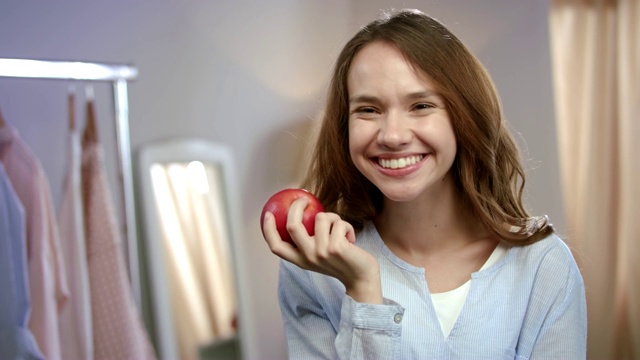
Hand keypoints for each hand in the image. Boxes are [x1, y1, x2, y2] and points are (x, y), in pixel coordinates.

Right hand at [263, 196, 382, 303]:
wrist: (361, 278)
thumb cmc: (342, 262)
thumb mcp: (320, 256)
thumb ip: (309, 242)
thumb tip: (301, 214)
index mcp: (300, 260)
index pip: (276, 247)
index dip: (268, 230)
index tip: (268, 214)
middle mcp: (308, 257)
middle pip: (292, 225)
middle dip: (297, 207)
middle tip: (304, 199)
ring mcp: (321, 252)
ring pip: (320, 217)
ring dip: (333, 217)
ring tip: (339, 229)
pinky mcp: (336, 247)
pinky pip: (338, 222)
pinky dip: (346, 225)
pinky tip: (350, 238)